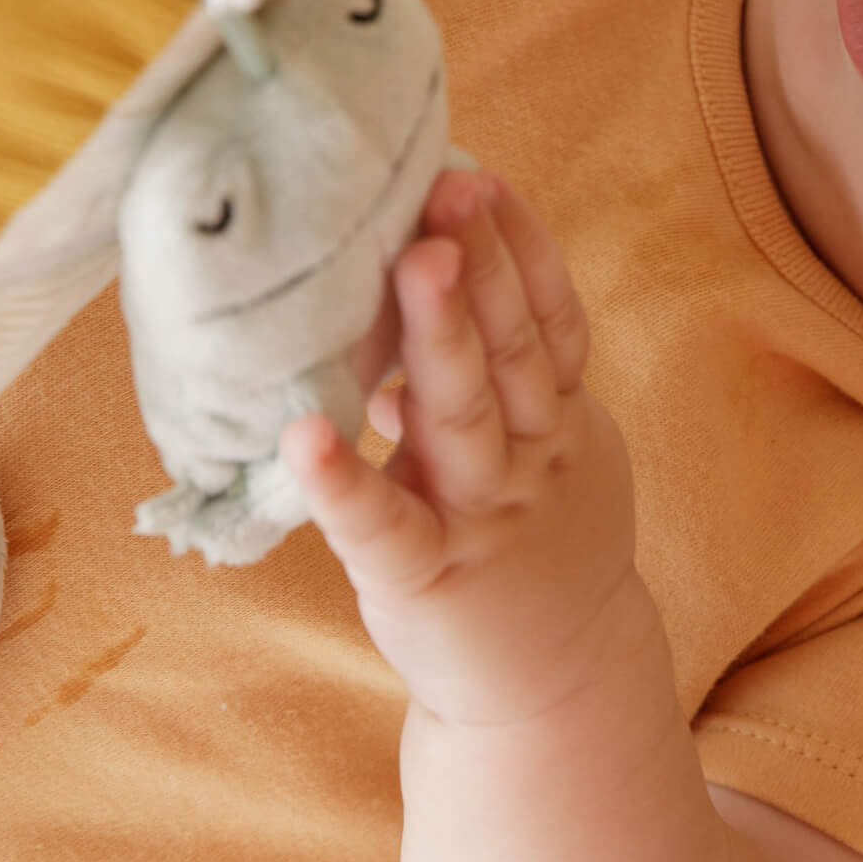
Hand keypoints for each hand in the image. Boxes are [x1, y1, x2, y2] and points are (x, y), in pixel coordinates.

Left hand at [282, 171, 640, 725]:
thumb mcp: (537, 448)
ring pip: (466, 412)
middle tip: (451, 188)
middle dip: (483, 263)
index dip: (520, 247)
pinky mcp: (426, 576)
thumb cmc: (527, 542)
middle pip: (511, 348)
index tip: (480, 175)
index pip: (547, 317)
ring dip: (442, 332)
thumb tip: (417, 276)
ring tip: (416, 260)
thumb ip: (495, 373)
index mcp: (553, 415)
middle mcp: (527, 454)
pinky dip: (344, 484)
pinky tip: (303, 438)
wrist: (559, 686)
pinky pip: (384, 526)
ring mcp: (481, 514)